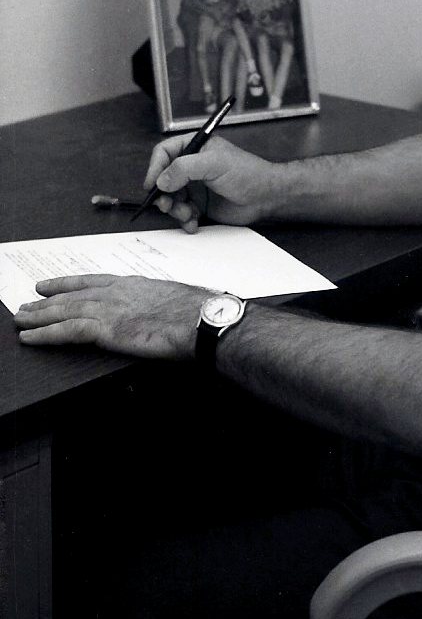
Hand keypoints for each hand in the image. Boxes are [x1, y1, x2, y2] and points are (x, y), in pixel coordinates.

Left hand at [14, 275, 208, 357]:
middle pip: (73, 295)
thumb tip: (160, 316)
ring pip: (64, 311)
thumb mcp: (176, 302)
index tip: (49, 285)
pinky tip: (29, 337)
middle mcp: (118, 293)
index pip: (93, 281)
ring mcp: (110, 310)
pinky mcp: (107, 329)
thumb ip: (159, 306)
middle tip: (25, 305)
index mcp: (135, 285)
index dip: (67, 284)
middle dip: (46, 301)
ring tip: (20, 319)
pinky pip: (66, 331)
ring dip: (38, 316)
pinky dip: (44, 334)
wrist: (203, 321)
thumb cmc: (199, 314)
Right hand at [144, 134, 277, 231]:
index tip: (152, 184)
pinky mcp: (201, 205)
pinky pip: (183, 213)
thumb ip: (184, 168)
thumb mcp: (214, 164)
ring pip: (172, 199)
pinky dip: (185, 220)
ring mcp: (196, 186)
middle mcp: (192, 167)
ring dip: (175, 209)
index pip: (164, 153)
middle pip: (164, 179)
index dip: (155, 168)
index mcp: (195, 148)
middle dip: (163, 194)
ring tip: (187, 214)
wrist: (266, 196)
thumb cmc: (247, 173)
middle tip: (167, 205)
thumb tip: (161, 181)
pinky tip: (193, 223)